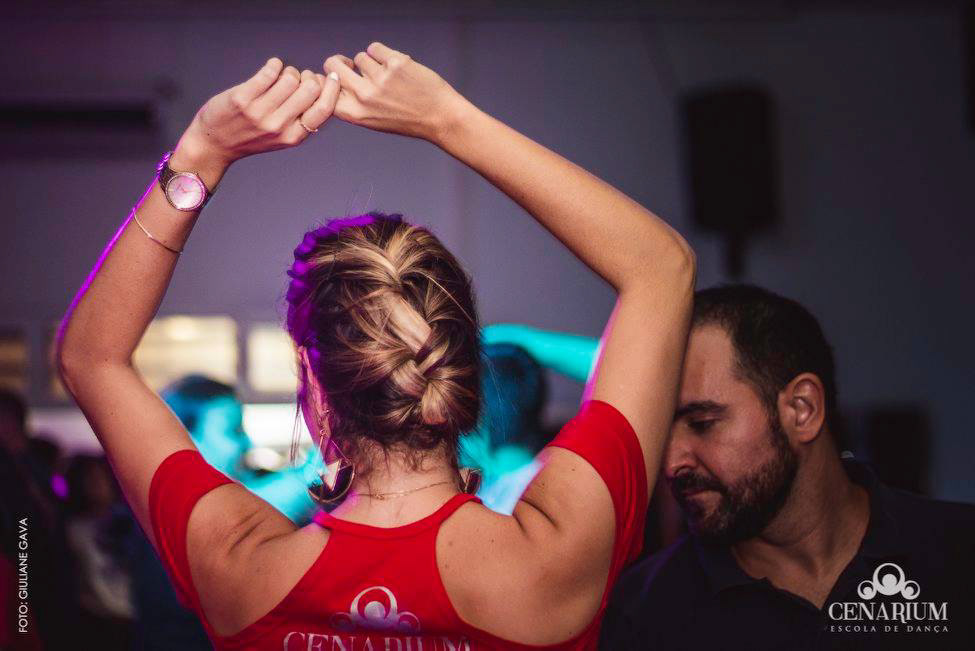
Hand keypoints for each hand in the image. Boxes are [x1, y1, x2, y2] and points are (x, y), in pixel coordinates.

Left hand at [177, 58, 339, 167]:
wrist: (215, 144)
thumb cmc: (250, 137)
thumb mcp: (282, 137)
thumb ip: (301, 120)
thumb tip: (322, 89)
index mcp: (293, 137)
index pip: (324, 109)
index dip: (331, 88)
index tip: (328, 77)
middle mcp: (278, 126)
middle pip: (310, 89)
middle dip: (309, 76)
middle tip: (300, 77)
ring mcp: (259, 113)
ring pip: (290, 77)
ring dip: (289, 71)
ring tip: (280, 76)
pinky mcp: (242, 98)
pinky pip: (269, 71)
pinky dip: (274, 64)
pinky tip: (271, 67)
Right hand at [324, 42, 467, 141]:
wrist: (439, 117)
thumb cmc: (409, 120)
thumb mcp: (374, 121)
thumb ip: (355, 104)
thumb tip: (338, 80)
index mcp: (355, 113)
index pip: (326, 91)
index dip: (328, 80)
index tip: (334, 78)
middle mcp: (364, 95)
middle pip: (333, 65)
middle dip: (340, 61)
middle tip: (351, 65)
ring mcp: (379, 78)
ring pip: (360, 57)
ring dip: (371, 62)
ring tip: (388, 76)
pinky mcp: (394, 62)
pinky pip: (375, 48)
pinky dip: (383, 53)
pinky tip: (395, 66)